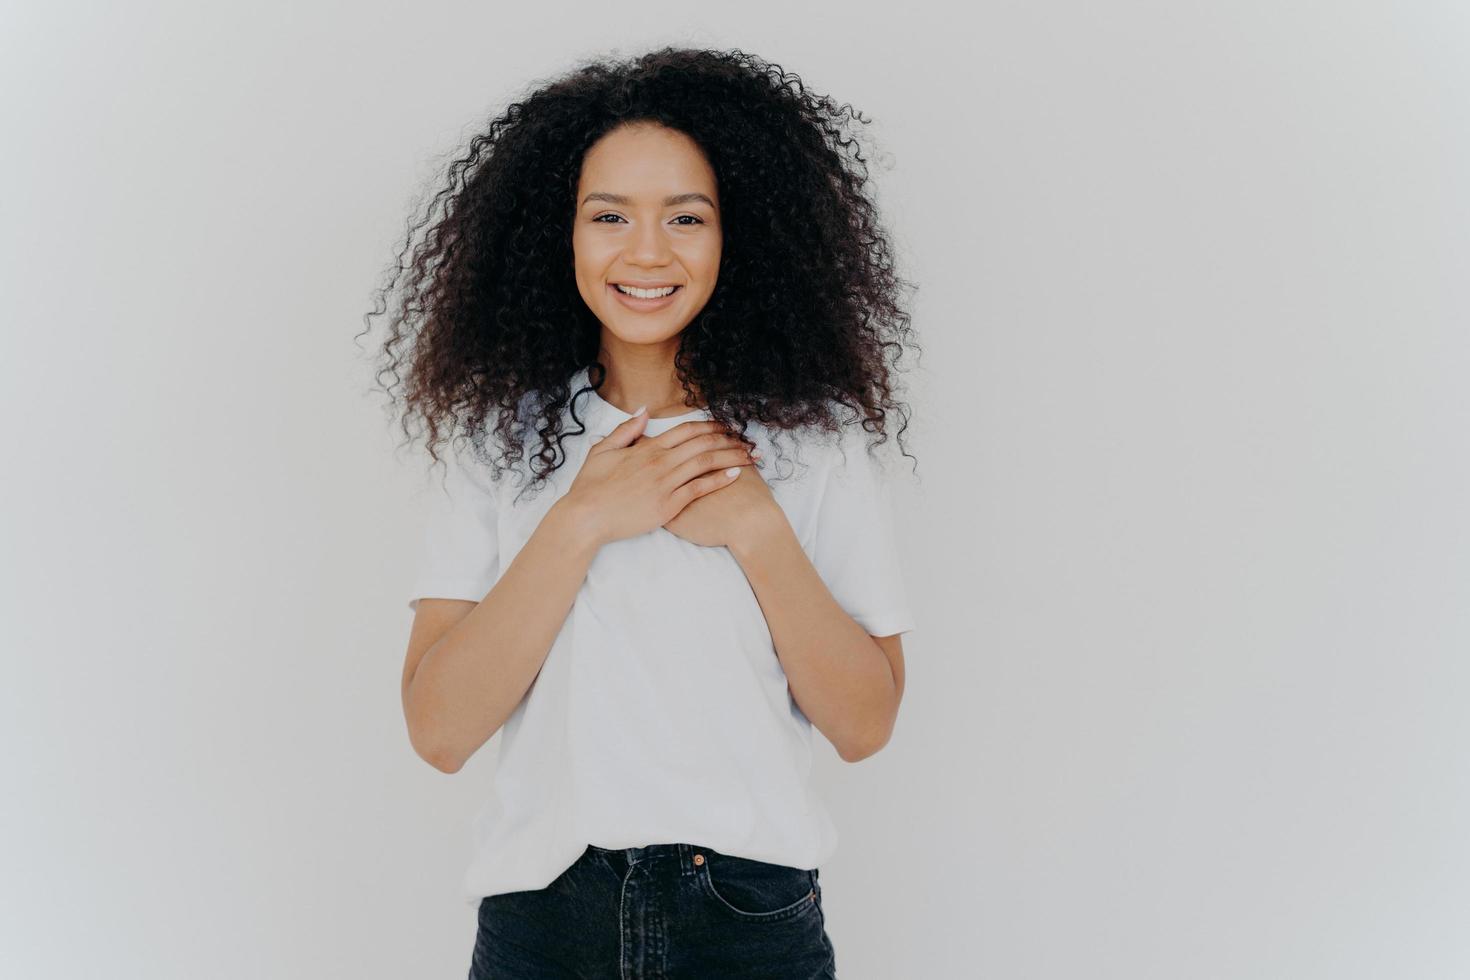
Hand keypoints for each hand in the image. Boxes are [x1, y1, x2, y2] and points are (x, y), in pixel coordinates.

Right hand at [562, 412, 759, 546]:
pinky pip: (699, 489)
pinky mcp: (668, 505)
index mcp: (647, 448)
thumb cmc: (590, 486)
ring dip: (732, 457)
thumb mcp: (603, 450)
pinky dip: (719, 480)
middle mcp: (660, 462)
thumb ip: (626, 430)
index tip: (728, 426)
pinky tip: (735, 475)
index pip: (687, 430)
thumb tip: (643, 412)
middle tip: (749, 440)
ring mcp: (665, 483)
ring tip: (751, 456)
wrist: (585, 517)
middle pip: (703, 443)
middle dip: (730, 439)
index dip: (711, 426)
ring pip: (706, 463)